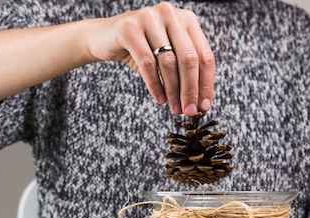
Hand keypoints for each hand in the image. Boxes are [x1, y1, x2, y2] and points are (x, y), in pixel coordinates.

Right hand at [87, 2, 214, 115]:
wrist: (103, 38)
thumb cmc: (139, 49)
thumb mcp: (166, 57)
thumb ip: (184, 72)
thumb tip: (199, 102)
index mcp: (187, 19)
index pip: (204, 55)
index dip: (206, 84)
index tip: (204, 106)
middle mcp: (171, 14)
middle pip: (189, 59)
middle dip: (190, 90)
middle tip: (189, 111)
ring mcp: (149, 18)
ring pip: (169, 62)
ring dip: (173, 91)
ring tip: (174, 107)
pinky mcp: (129, 28)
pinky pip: (147, 63)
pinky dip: (155, 85)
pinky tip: (159, 99)